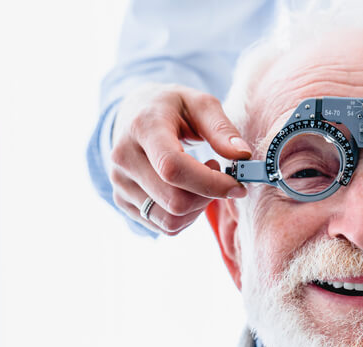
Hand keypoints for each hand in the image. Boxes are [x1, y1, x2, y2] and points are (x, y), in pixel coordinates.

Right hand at [109, 83, 250, 234]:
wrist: (133, 114)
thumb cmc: (172, 108)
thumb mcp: (200, 104)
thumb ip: (222, 128)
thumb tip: (242, 155)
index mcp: (143, 127)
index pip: (173, 168)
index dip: (210, 183)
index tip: (236, 185)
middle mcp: (124, 158)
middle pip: (174, 202)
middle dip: (208, 197)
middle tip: (218, 175)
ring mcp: (119, 183)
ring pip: (170, 221)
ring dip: (198, 209)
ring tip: (201, 181)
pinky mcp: (122, 201)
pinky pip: (164, 227)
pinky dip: (186, 216)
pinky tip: (187, 191)